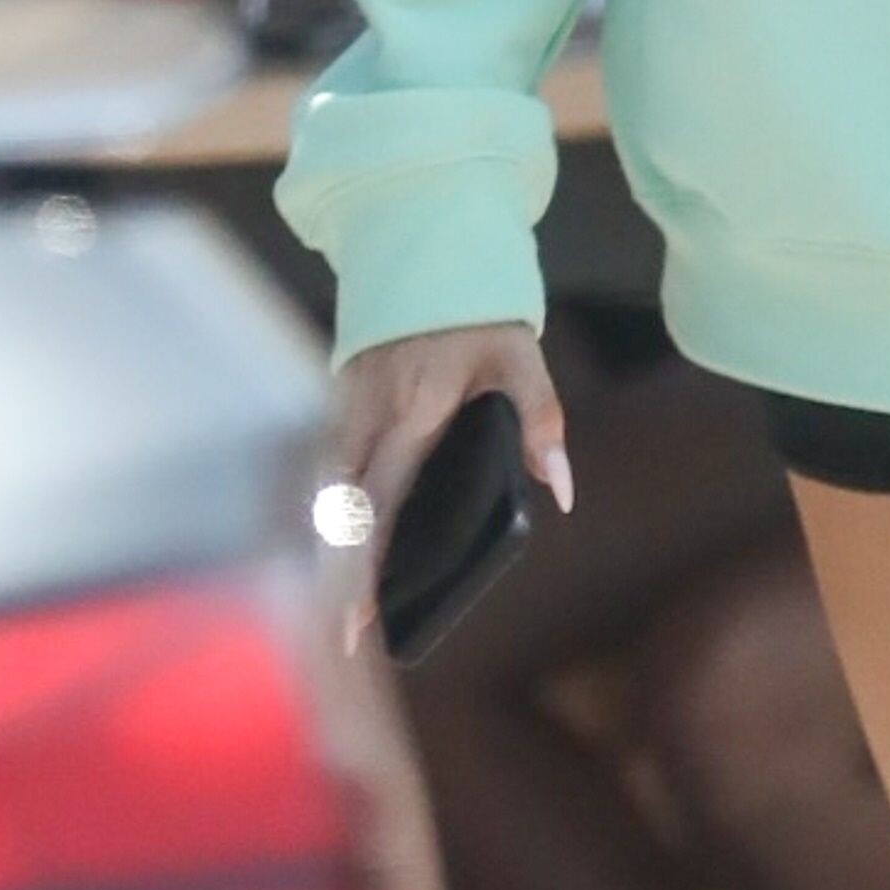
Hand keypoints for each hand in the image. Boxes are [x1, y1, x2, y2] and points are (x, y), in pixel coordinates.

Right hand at [330, 320, 572, 656]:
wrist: (426, 249)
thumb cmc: (481, 315)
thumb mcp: (521, 357)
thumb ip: (540, 422)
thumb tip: (560, 492)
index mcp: (414, 410)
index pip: (383, 503)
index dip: (369, 565)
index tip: (363, 619)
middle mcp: (368, 415)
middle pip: (343, 513)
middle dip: (343, 576)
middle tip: (349, 639)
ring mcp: (345, 409)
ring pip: (329, 495)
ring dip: (334, 549)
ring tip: (347, 610)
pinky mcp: (338, 403)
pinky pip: (330, 471)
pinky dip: (334, 514)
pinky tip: (347, 551)